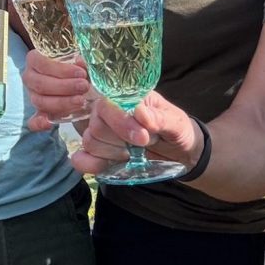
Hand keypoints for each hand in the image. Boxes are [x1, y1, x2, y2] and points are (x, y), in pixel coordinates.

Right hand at [22, 51, 90, 129]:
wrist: (79, 85)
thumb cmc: (75, 69)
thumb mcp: (78, 62)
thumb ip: (80, 62)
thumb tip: (80, 61)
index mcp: (35, 60)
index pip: (41, 63)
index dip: (61, 69)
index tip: (81, 73)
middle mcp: (30, 78)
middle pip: (41, 84)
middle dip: (64, 87)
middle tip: (84, 86)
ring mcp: (33, 96)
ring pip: (41, 102)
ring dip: (62, 102)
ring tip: (81, 101)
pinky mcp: (39, 113)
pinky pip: (34, 121)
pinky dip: (39, 123)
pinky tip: (48, 124)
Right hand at [71, 92, 197, 174]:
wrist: (182, 152)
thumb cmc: (178, 130)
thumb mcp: (176, 123)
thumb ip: (159, 118)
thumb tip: (139, 113)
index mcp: (125, 98)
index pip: (107, 105)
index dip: (121, 123)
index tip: (143, 138)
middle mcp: (109, 113)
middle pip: (96, 125)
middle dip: (121, 140)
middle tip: (144, 145)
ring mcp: (103, 134)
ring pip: (90, 142)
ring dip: (113, 153)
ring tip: (133, 154)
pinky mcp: (100, 154)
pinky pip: (82, 159)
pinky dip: (90, 164)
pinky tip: (106, 166)